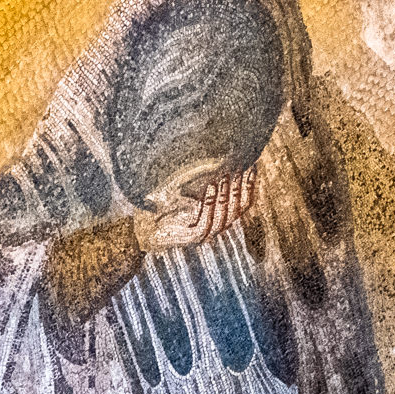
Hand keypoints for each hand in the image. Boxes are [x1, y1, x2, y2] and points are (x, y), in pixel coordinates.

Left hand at [135, 164, 257, 252]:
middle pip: (238, 209)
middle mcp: (215, 227)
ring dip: (227, 194)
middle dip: (242, 187)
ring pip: (225, 215)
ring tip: (227, 173)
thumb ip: (202, 177)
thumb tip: (216, 154)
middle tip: (242, 167)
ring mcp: (205, 234)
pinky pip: (206, 221)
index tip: (252, 166)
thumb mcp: (186, 188)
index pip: (243, 203)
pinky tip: (211, 187)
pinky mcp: (192, 239)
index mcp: (218, 216)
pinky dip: (210, 204)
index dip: (250, 185)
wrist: (142, 229)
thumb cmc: (163, 205)